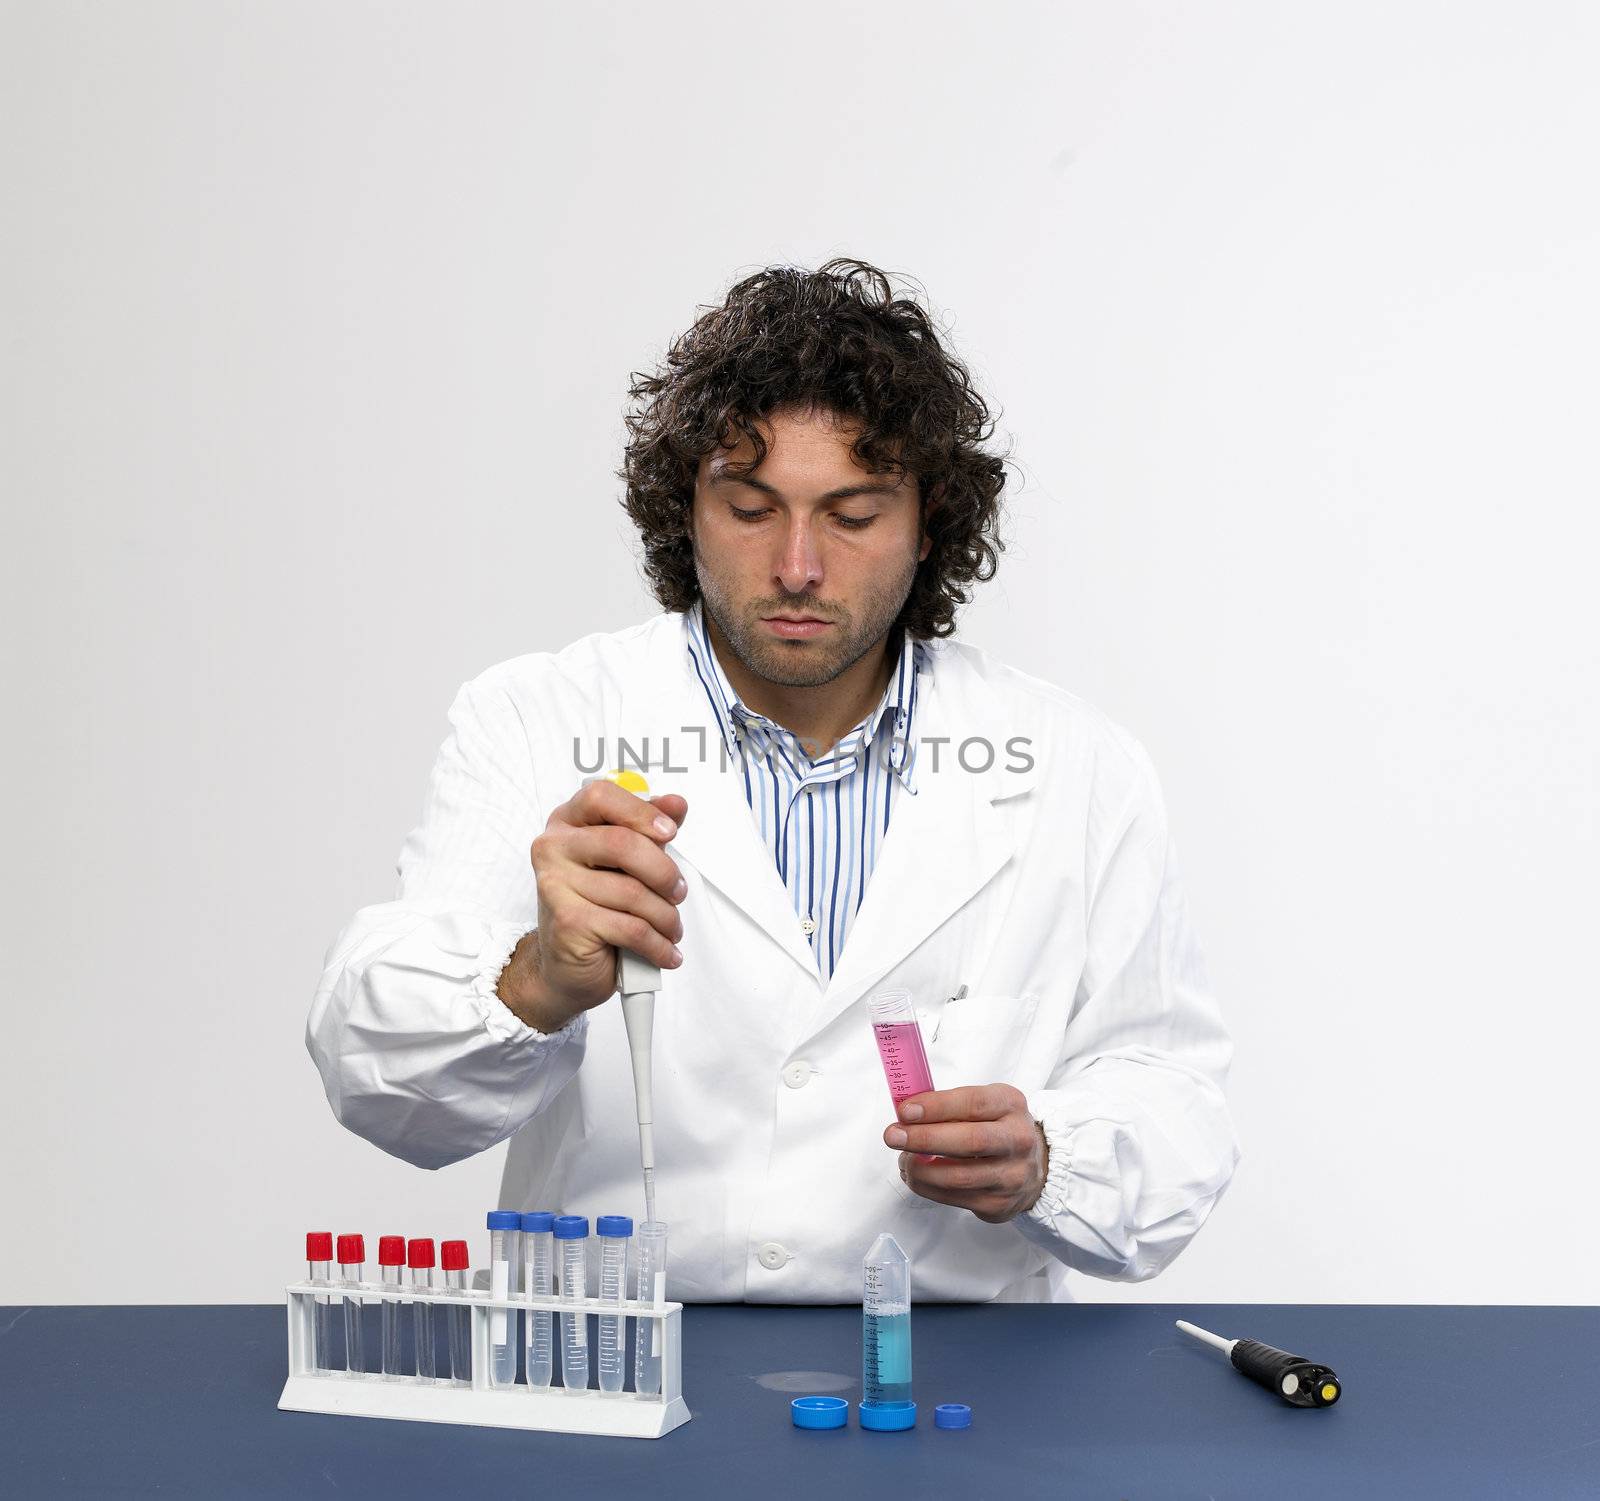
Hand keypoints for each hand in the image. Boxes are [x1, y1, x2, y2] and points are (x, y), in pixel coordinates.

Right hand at [497, 780, 689, 1032]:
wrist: (565, 964)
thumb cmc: (595, 905)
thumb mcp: (623, 861)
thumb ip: (647, 829)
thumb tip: (675, 804)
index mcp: (567, 822)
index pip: (601, 796)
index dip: (641, 812)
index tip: (669, 832)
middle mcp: (554, 848)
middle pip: (622, 844)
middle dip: (664, 872)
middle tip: (678, 892)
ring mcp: (556, 885)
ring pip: (633, 892)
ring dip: (666, 916)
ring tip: (670, 927)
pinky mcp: (568, 921)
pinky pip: (631, 928)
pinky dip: (658, 943)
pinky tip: (665, 950)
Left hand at [883, 1083, 1048, 1224]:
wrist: (1035, 1166)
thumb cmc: (998, 1128)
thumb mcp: (986, 1104)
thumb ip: (950, 1105)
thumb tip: (906, 1114)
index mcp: (1011, 1106)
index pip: (974, 1103)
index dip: (936, 1107)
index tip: (905, 1111)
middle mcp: (1017, 1141)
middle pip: (969, 1142)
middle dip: (924, 1139)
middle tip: (893, 1136)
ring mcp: (1011, 1177)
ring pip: (958, 1178)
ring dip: (920, 1169)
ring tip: (903, 1159)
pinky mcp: (999, 1205)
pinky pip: (954, 1199)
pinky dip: (927, 1188)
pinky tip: (916, 1176)